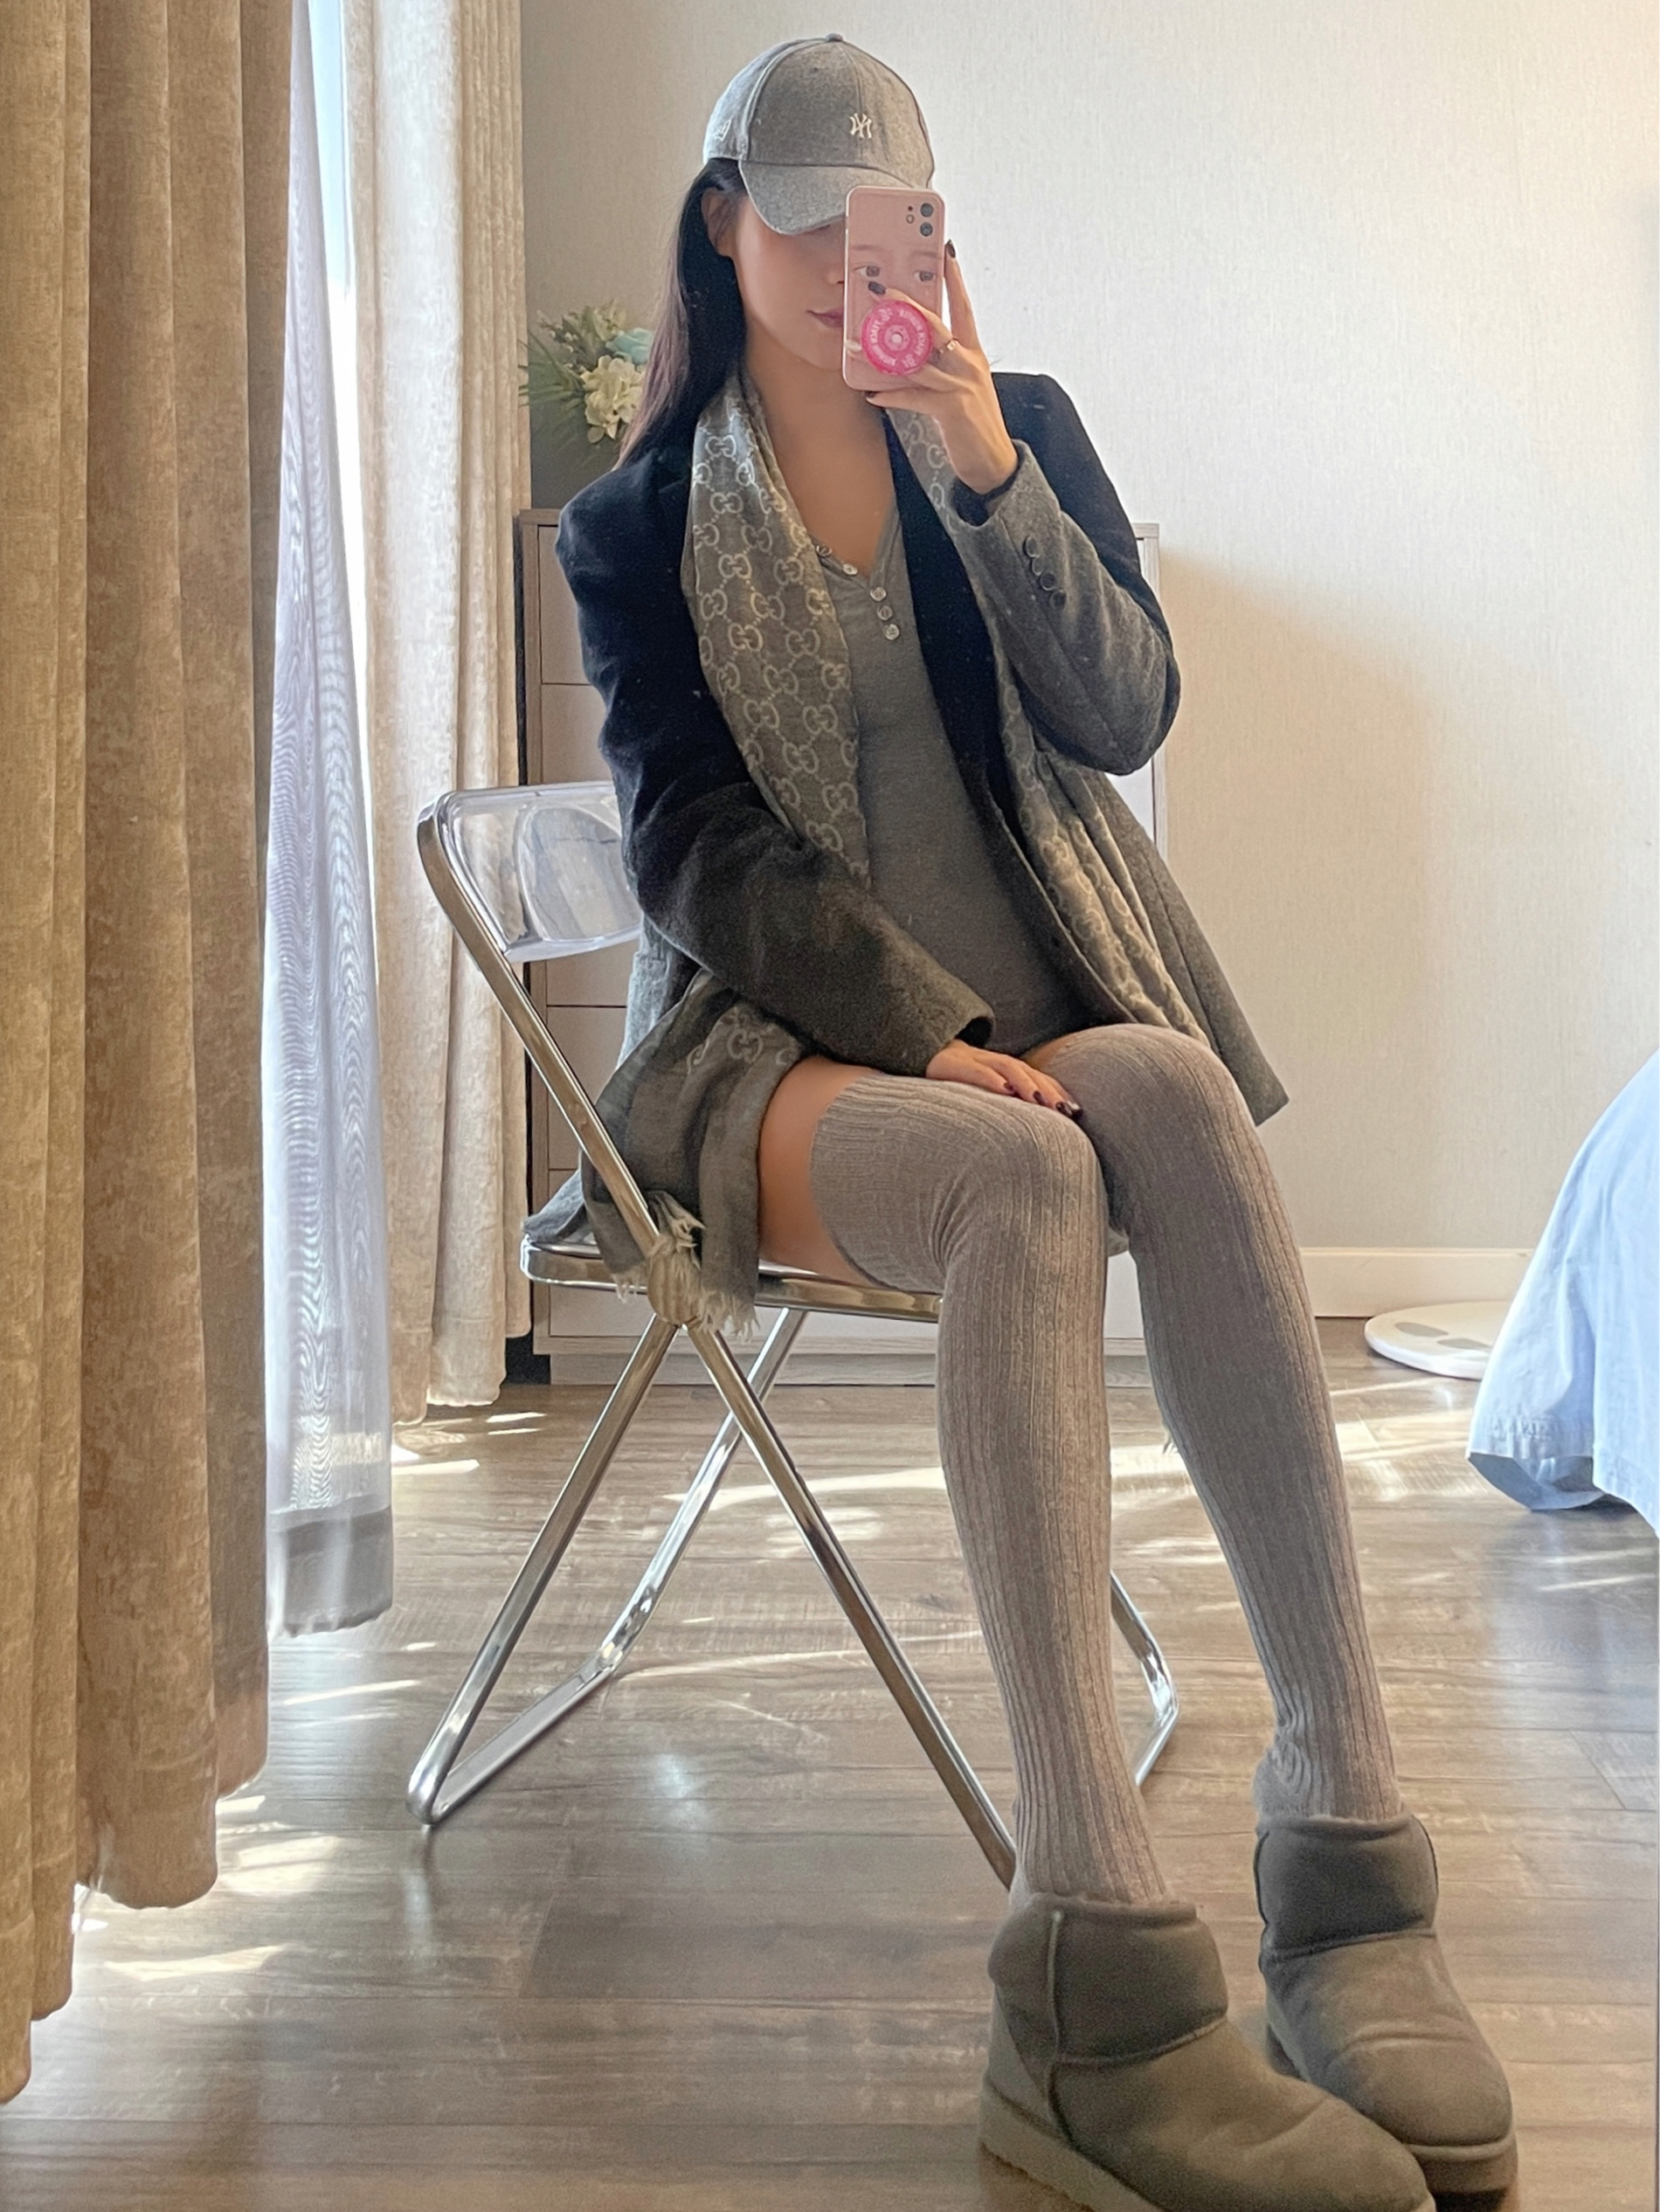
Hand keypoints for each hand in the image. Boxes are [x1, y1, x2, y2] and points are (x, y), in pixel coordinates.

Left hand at [853, 247, 1019, 494]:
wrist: (993, 461)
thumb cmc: (973, 424)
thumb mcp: (963, 387)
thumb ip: (943, 367)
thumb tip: (914, 353)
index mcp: (973, 354)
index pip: (963, 308)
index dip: (955, 280)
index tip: (945, 253)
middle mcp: (967, 363)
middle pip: (937, 324)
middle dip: (910, 306)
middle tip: (886, 290)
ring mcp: (960, 384)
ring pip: (919, 359)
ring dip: (887, 351)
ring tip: (861, 341)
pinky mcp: (950, 408)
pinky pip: (913, 396)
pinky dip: (892, 395)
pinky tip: (873, 395)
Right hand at [923, 1037, 1081, 1113]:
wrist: (922, 1053)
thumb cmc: (956, 1082)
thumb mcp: (983, 1093)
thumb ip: (1005, 1107)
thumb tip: (1030, 1135)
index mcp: (1004, 1070)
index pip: (1038, 1077)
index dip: (1058, 1091)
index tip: (1077, 1111)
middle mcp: (994, 1063)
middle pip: (1029, 1072)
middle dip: (1049, 1090)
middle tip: (1066, 1111)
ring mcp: (974, 1060)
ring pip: (1008, 1067)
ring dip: (1027, 1083)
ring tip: (1041, 1101)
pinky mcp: (953, 1064)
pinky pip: (976, 1070)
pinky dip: (992, 1078)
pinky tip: (1004, 1089)